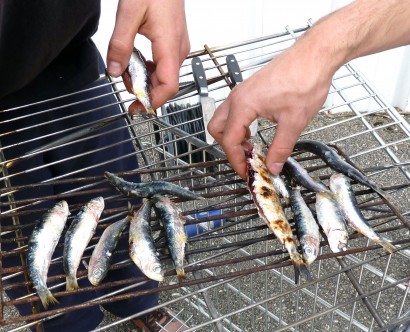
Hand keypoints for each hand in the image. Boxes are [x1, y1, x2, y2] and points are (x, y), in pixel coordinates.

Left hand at [107, 0, 189, 108]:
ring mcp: (178, 45)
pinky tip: (136, 60)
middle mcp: (178, 49)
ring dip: (145, 78)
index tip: (138, 107)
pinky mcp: (174, 42)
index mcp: (169, 45)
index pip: (168, 86)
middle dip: (144, 89)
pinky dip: (149, 68)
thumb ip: (120, 44)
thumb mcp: (128, 13)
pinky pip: (164, 64)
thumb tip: (115, 71)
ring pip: (164, 74)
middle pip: (165, 83)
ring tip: (127, 69)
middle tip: (124, 84)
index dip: (153, 100)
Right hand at [208, 39, 332, 178]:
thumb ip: (280, 148)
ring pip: (223, 119)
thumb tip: (272, 166)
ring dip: (232, 136)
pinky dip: (239, 125)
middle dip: (228, 148)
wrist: (315, 54)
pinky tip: (255, 131)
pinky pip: (234, 111)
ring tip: (251, 148)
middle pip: (217, 129)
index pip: (229, 140)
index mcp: (243, 105)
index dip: (237, 161)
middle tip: (246, 160)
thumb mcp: (294, 122)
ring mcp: (242, 91)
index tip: (247, 172)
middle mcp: (238, 97)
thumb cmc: (305, 79)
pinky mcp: (250, 89)